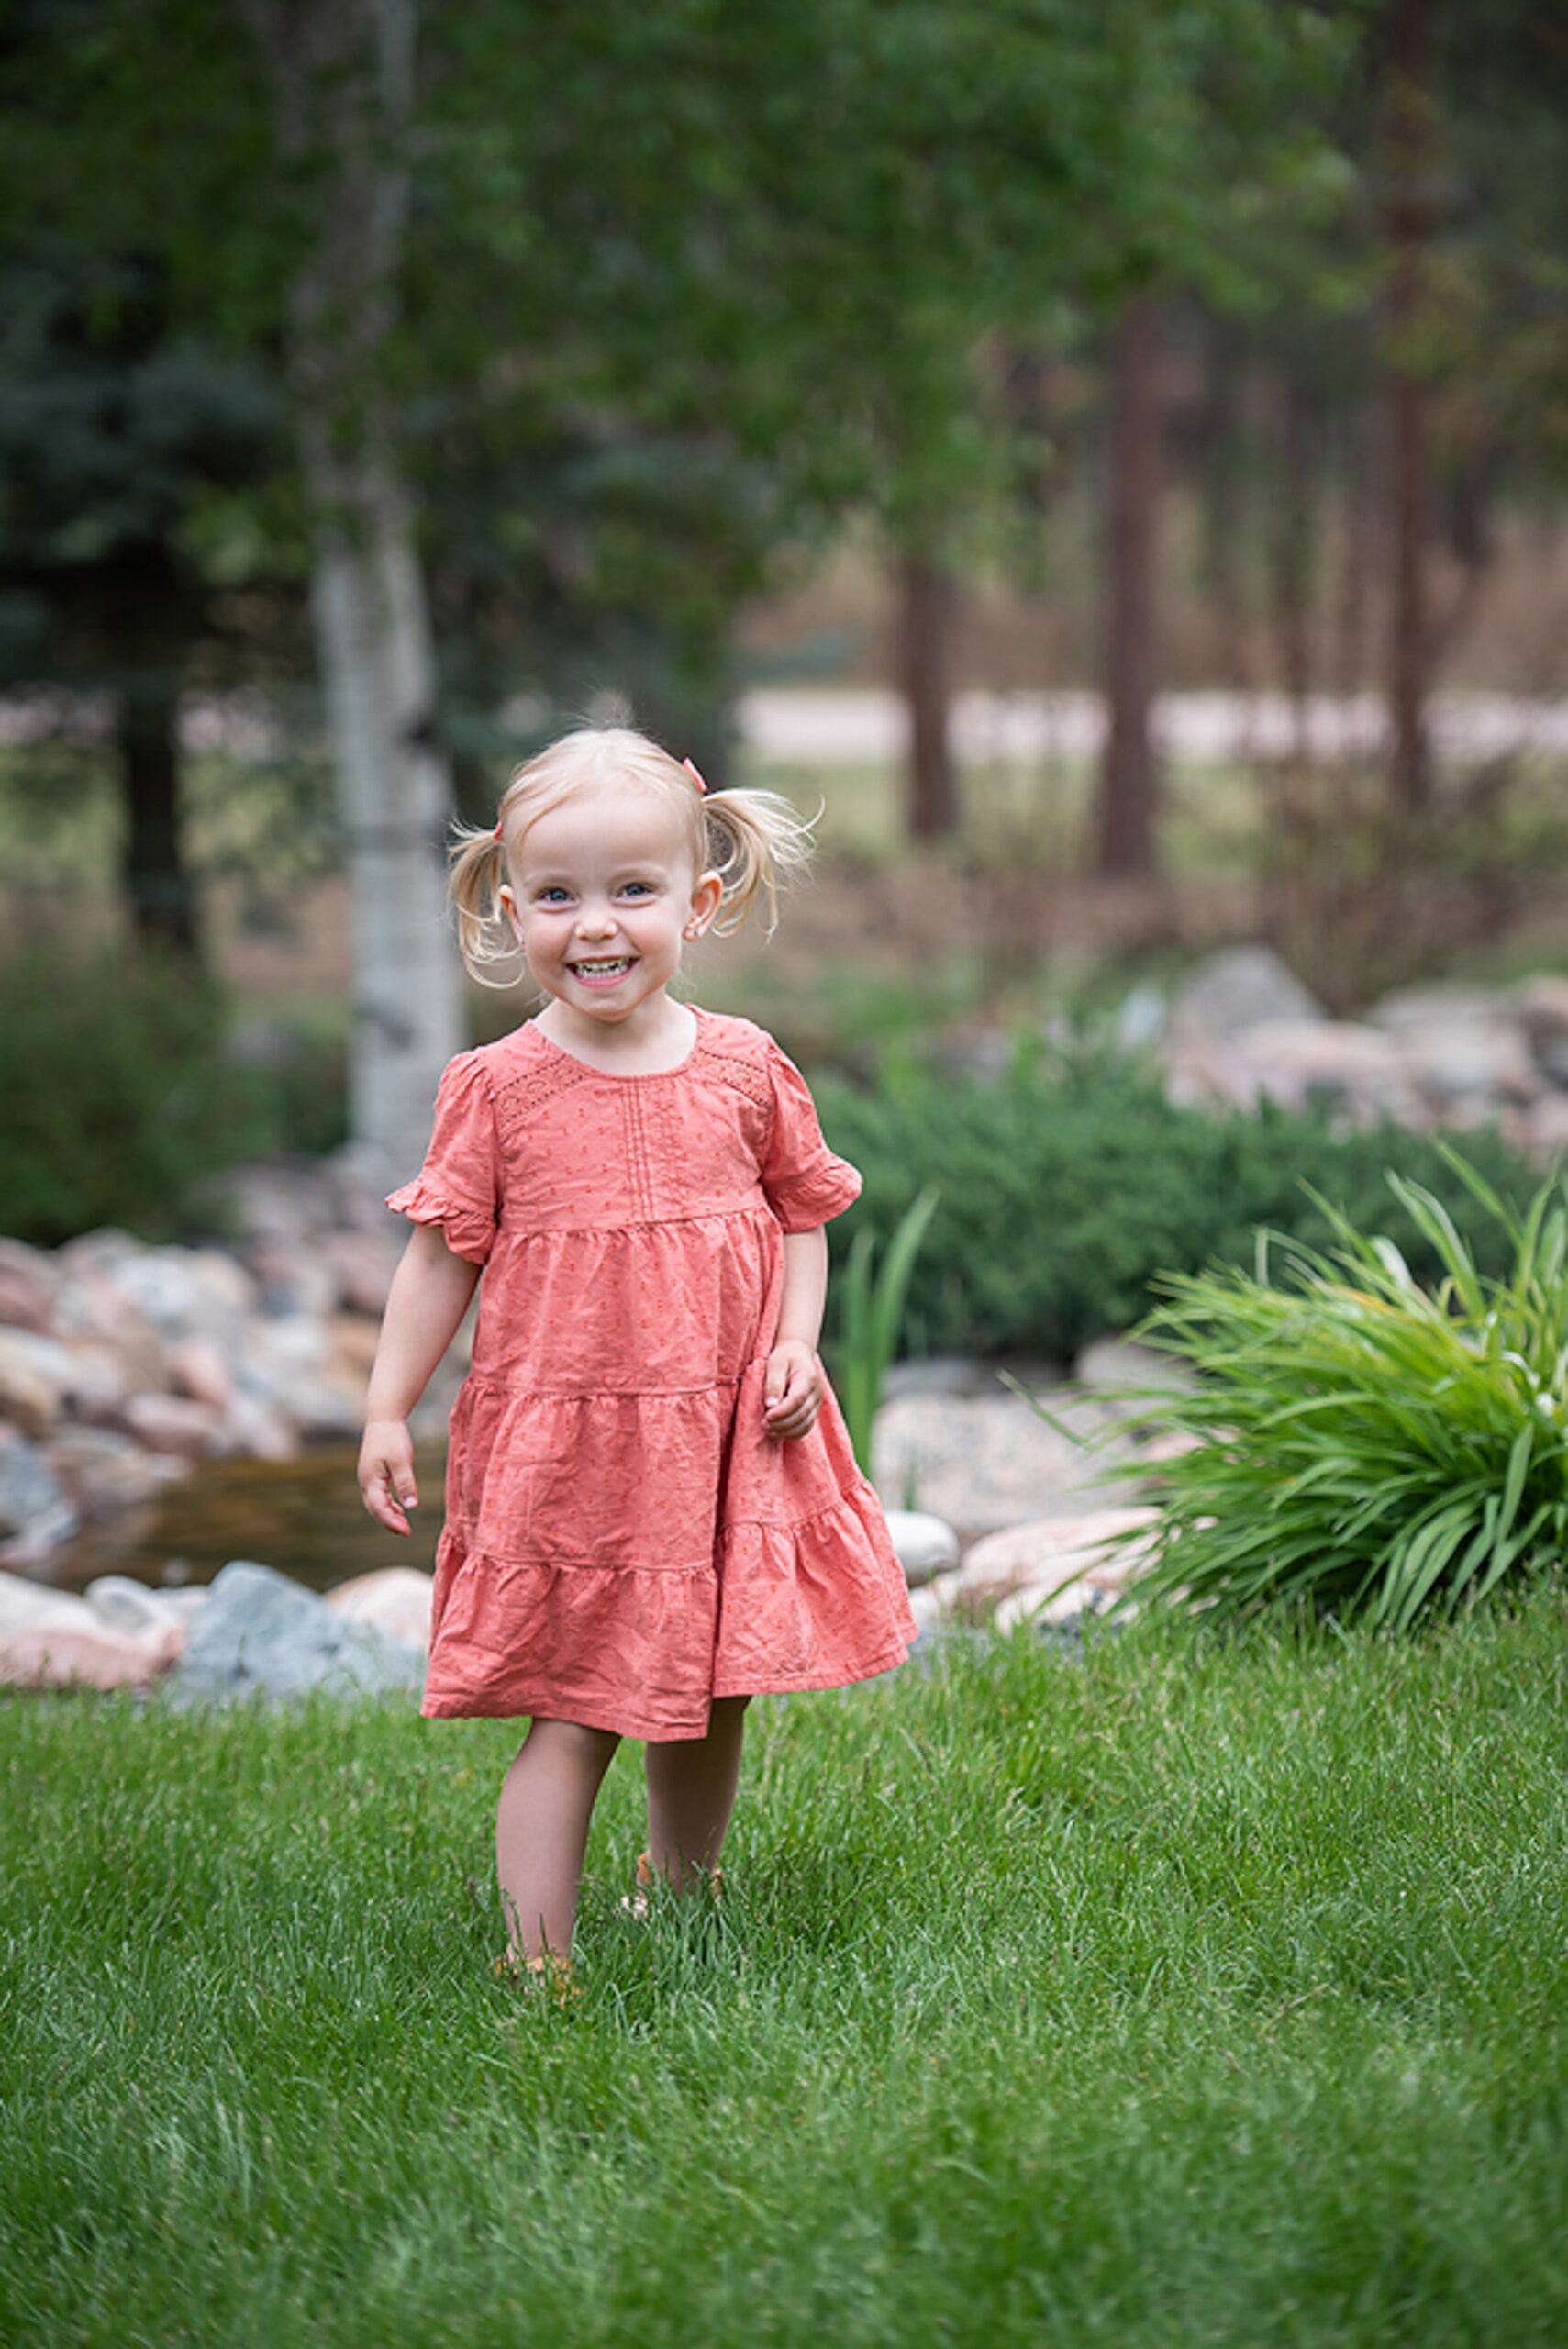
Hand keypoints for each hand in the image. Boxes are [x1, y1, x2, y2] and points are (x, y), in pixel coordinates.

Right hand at [359, 1417, 418, 1534]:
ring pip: (374, 1503)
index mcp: (371, 1480)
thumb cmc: (392, 1438)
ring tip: (403, 1523)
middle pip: (374, 1509)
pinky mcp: (372, 1472)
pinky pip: (377, 1495)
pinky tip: (399, 1507)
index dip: (392, 1523)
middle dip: (389, 1522)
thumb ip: (405, 1484)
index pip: (379, 1509)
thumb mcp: (402, 1461)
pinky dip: (387, 1504)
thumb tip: (410, 1507)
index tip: (406, 1531)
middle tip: (406, 1531)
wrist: (384, 1418)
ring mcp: (367, 1477)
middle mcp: (365, 1481)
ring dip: (387, 1514)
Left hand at [762, 1340, 822, 1441]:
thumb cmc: (785, 1357)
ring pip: (805, 1425)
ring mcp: (817, 1403)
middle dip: (781, 1424)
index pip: (797, 1400)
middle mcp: (816, 1393)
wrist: (799, 1353)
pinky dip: (793, 1434)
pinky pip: (806, 1427)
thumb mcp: (775, 1364)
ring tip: (769, 1431)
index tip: (766, 1417)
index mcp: (808, 1378)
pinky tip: (778, 1433)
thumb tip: (770, 1405)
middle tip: (764, 1425)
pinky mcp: (813, 1410)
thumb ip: (773, 1383)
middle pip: (802, 1415)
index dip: (781, 1412)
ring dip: (786, 1431)